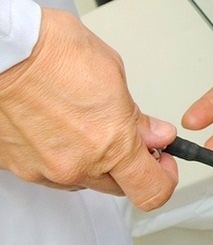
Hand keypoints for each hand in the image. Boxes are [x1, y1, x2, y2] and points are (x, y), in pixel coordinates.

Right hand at [0, 9, 178, 209]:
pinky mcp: (17, 167)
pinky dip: (62, 156)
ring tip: (87, 124)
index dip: (164, 177)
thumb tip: (156, 135)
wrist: (2, 53)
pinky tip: (60, 128)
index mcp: (111, 144)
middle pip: (119, 187)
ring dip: (94, 162)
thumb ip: (138, 117)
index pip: (152, 190)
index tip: (163, 161)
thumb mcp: (114, 76)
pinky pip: (51, 172)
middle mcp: (76, 166)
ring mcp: (43, 170)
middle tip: (130, 138)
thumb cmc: (54, 53)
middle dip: (130, 167)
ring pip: (84, 180)